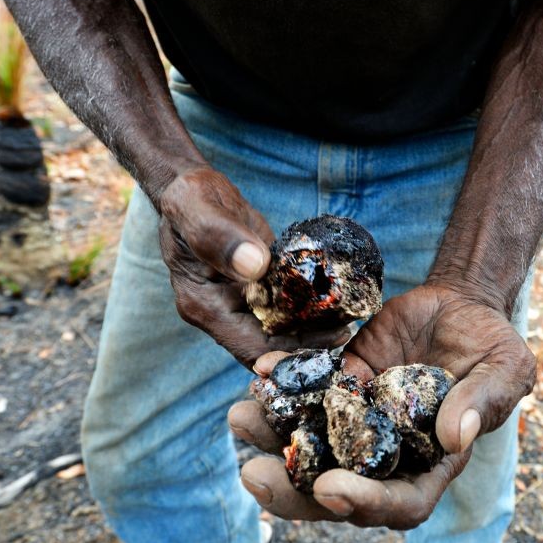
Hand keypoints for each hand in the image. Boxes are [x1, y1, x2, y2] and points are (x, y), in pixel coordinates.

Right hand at [157, 168, 348, 365]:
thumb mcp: (197, 208)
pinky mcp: (257, 292)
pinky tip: (338, 301)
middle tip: (351, 330)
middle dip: (310, 345)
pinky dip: (309, 309)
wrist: (194, 192)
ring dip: (313, 331)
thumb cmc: (190, 198)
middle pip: (270, 348)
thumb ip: (220, 236)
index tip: (332, 337)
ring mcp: (239, 305)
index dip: (292, 350)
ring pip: (280, 333)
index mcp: (203, 306)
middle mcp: (221, 314)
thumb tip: (255, 266)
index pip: (251, 347)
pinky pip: (284, 310)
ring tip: (351, 317)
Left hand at [229, 284, 535, 528]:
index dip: (366, 503)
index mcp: (431, 465)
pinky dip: (281, 384)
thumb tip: (454, 437)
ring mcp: (357, 420)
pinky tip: (262, 370)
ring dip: (271, 437)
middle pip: (336, 491)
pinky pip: (305, 390)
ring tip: (240, 417)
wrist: (462, 307)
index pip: (400, 503)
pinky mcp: (339, 383)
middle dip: (291, 491)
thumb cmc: (492, 346)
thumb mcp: (505, 370)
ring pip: (308, 444)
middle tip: (253, 473)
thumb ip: (482, 402)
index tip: (331, 486)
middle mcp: (386, 453)